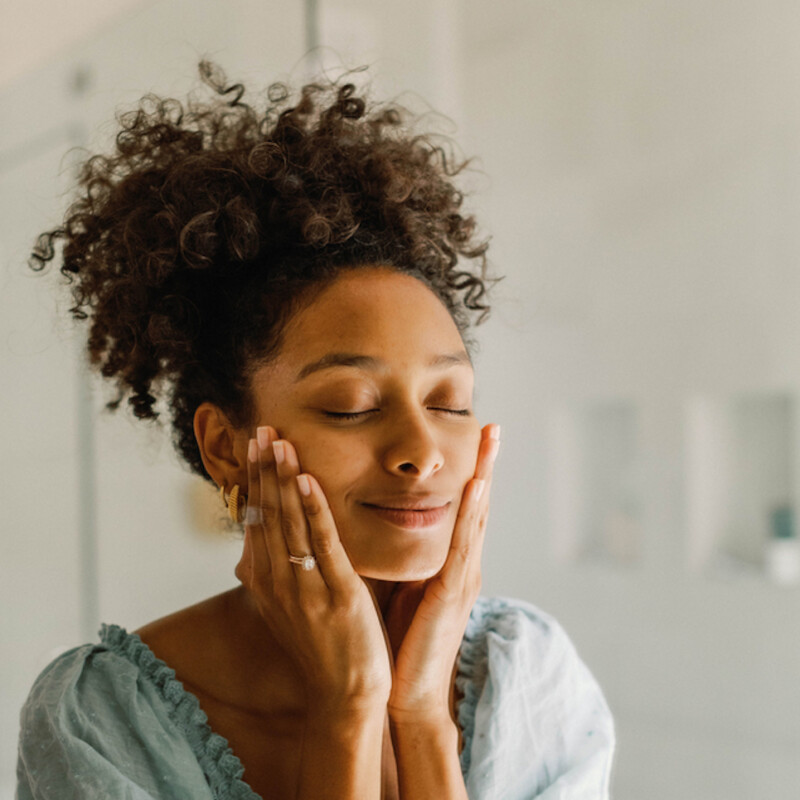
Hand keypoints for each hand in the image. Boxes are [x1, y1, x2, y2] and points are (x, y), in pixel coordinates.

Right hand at [235, 426, 391, 716]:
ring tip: (280, 442)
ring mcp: (303, 586)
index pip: (255, 517)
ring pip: (289, 522)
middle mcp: (276, 579)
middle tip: (263, 429)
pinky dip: (313, 509)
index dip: (256, 478)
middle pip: (267, 513)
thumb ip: (277, 565)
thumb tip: (265, 531)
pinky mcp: (335, 593)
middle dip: (265, 469)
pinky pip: (321, 543)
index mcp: (264, 579)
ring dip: (284, 479)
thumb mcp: (288, 602)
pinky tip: (308, 479)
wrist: (343, 693)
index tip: (256, 444)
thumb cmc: (320, 644)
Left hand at [384, 423, 499, 722]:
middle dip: (486, 465)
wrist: (406, 692)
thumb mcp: (403, 586)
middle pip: (477, 506)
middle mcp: (462, 566)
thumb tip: (382, 521)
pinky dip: (470, 514)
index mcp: (449, 564)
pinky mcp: (452, 594)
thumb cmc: (401, 639)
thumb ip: (404, 555)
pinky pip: (462, 546)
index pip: (462, 509)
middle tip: (494, 426)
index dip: (471, 473)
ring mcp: (462, 578)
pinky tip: (475, 486)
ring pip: (475, 518)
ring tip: (490, 440)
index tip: (475, 436)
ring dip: (483, 476)